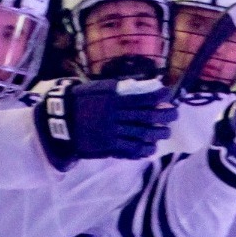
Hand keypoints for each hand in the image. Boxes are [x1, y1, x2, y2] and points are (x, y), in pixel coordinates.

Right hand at [36, 78, 177, 167]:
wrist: (61, 120)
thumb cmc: (82, 101)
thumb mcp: (98, 90)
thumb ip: (119, 90)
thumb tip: (143, 86)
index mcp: (112, 100)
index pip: (141, 98)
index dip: (158, 96)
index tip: (168, 94)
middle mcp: (114, 116)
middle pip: (147, 117)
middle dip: (165, 115)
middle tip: (174, 114)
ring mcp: (112, 133)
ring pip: (142, 134)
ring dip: (158, 133)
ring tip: (165, 131)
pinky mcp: (109, 146)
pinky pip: (132, 149)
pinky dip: (145, 148)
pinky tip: (151, 147)